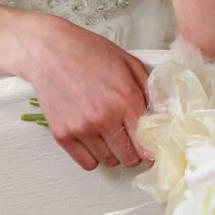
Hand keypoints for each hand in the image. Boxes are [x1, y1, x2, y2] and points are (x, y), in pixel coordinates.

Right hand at [18, 15, 151, 170]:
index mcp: (125, 99)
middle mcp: (104, 117)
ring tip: (108, 133)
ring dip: (114, 153)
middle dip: (134, 151)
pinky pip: (87, 163)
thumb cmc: (88, 52)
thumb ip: (150, 90)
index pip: (149, 142)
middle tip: (130, 139)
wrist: (49, 50)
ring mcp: (82, 129)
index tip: (152, 147)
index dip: (153, 147)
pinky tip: (93, 139)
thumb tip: (166, 114)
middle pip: (130, 158)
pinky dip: (93, 156)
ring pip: (110, 162)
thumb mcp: (128, 63)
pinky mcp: (63, 135)